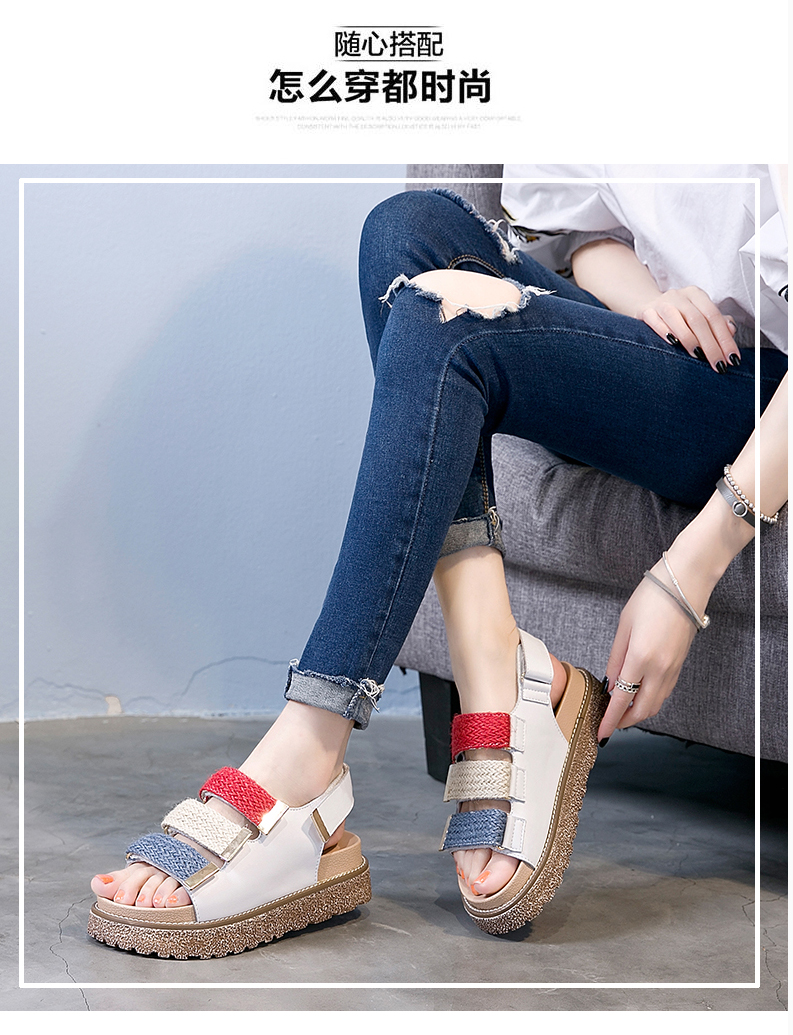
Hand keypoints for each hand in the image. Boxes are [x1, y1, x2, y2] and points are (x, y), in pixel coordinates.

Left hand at [597, 556, 705, 740]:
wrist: (685, 585)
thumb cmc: (652, 599)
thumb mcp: (624, 626)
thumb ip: (616, 657)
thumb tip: (610, 682)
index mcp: (641, 658)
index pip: (622, 700)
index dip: (611, 720)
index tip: (601, 732)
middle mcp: (660, 669)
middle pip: (643, 710)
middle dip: (625, 722)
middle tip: (610, 723)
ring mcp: (673, 668)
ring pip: (656, 704)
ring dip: (639, 712)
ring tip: (621, 710)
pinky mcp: (680, 665)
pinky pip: (664, 692)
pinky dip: (651, 699)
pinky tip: (639, 694)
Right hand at [636, 286, 739, 371]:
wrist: (647, 305)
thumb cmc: (678, 315)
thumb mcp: (699, 314)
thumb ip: (717, 323)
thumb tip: (731, 331)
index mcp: (696, 295)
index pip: (714, 316)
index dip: (725, 338)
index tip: (732, 358)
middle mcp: (680, 296)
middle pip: (698, 320)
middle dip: (710, 345)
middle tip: (718, 364)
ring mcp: (661, 303)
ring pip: (677, 319)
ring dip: (689, 340)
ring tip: (699, 357)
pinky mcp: (645, 311)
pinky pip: (655, 321)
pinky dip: (664, 332)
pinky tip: (673, 344)